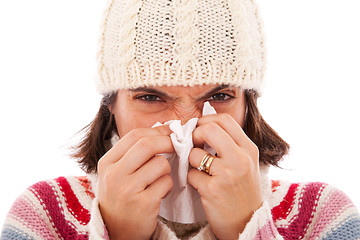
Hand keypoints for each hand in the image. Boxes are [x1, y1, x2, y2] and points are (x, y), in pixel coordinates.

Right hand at [97, 126, 173, 239]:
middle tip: (178, 144)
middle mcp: (114, 174)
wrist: (115, 231)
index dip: (157, 130)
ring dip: (167, 169)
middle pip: (147, 144)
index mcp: (107, 162)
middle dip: (167, 141)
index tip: (170, 131)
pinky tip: (160, 193)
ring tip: (160, 179)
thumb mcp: (118, 173)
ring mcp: (128, 189)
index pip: (134, 135)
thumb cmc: (121, 197)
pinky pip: (166, 182)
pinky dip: (168, 185)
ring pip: (160, 163)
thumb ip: (134, 153)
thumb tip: (164, 131)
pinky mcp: (143, 203)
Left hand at [188, 114, 261, 239]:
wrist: (248, 223)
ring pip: (194, 153)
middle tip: (195, 145)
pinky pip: (191, 174)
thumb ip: (230, 144)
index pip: (224, 120)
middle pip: (208, 129)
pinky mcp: (213, 190)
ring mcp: (227, 174)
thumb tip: (202, 127)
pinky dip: (192, 179)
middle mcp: (240, 159)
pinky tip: (203, 186)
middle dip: (195, 135)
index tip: (200, 129)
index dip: (206, 120)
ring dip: (191, 161)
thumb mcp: (246, 163)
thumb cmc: (243, 191)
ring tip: (201, 170)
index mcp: (249, 149)